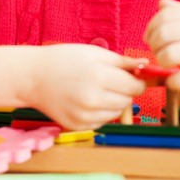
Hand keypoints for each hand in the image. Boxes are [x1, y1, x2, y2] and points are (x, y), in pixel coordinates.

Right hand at [0, 44, 146, 130]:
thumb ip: (123, 62)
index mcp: (99, 77)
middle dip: (125, 91)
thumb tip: (146, 66)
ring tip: (97, 88)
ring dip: (114, 102)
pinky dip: (101, 112)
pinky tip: (88, 99)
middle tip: (110, 80)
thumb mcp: (94, 53)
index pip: (135, 87)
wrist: (33, 77)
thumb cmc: (64, 59)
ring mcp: (84, 116)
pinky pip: (103, 121)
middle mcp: (93, 100)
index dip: (136, 80)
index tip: (130, 76)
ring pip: (117, 113)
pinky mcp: (78, 126)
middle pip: (128, 101)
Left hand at [144, 0, 179, 90]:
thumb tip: (161, 4)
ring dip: (162, 64)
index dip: (151, 28)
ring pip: (168, 55)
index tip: (152, 39)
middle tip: (159, 54)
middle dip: (154, 47)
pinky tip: (177, 82)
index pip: (163, 15)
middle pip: (162, 34)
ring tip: (168, 67)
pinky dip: (174, 82)